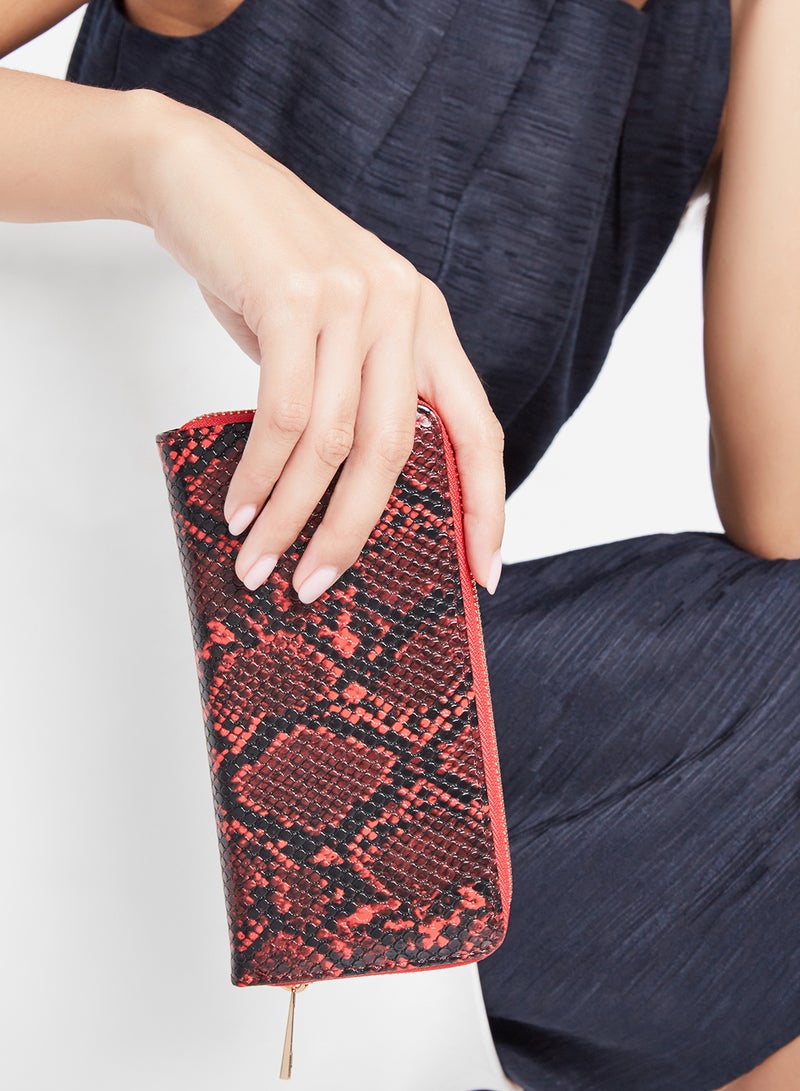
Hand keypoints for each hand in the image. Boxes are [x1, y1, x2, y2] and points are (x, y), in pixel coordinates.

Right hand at [140, 91, 505, 600]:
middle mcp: (403, 309)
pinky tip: (241, 506)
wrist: (202, 177)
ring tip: (260, 562)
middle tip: (317, 586)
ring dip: (293, 514)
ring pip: (335, 440)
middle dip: (354, 531)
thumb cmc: (266, 266)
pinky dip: (261, 472)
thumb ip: (353, 393)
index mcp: (425, 322)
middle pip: (397, 450)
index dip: (487, 506)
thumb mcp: (331, 330)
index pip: (477, 428)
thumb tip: (348, 493)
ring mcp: (353, 298)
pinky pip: (285, 413)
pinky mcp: (295, 296)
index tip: (483, 572)